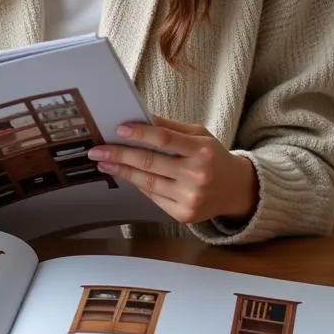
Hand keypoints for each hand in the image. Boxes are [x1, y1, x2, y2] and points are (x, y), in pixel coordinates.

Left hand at [86, 117, 258, 225]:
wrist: (237, 190)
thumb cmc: (213, 157)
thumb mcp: (199, 135)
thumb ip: (170, 127)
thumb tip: (139, 118)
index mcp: (202, 151)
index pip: (164, 139)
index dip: (139, 133)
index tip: (118, 129)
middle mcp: (197, 175)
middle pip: (150, 162)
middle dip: (119, 154)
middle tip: (97, 150)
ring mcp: (190, 198)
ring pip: (146, 182)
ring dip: (121, 171)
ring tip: (103, 162)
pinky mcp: (183, 215)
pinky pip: (153, 196)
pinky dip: (138, 184)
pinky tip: (126, 175)